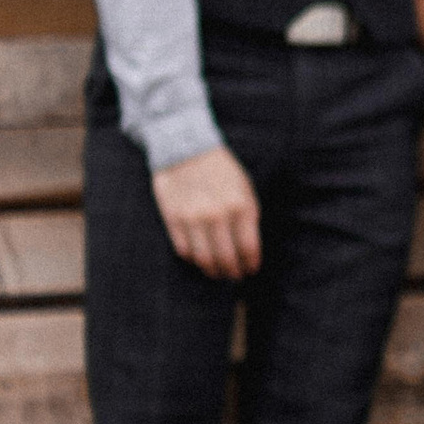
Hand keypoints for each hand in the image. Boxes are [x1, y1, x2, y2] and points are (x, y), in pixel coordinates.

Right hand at [153, 143, 259, 280]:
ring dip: (213, 271)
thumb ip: (248, 217)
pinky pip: (184, 250)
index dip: (250, 265)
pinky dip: (193, 260)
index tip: (250, 270)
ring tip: (217, 272)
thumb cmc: (220, 170)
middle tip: (234, 276)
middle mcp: (217, 214)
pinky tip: (200, 258)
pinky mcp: (173, 218)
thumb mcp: (244, 188)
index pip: (248, 249)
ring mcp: (193, 218)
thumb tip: (249, 249)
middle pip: (226, 259)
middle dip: (232, 273)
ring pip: (204, 259)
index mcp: (240, 206)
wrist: (185, 147)